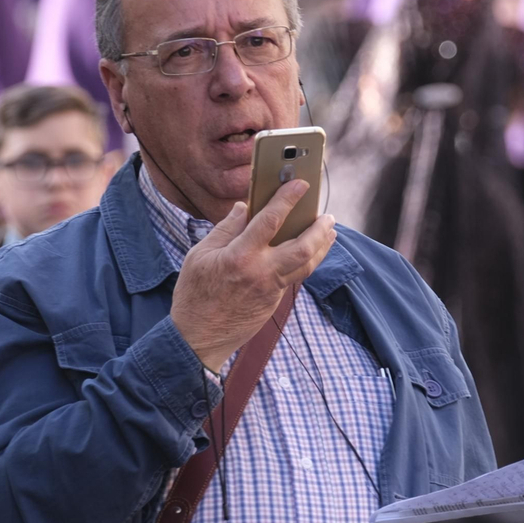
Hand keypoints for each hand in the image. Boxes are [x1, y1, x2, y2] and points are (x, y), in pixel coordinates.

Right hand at [169, 180, 335, 371]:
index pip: (270, 220)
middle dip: (319, 229)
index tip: (300, 183)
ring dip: (321, 246)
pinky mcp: (273, 302)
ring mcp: (270, 290)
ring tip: (329, 231)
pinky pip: (295, 276)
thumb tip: (245, 208)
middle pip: (303, 247)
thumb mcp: (200, 254)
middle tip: (328, 216)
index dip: (287, 198)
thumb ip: (226, 229)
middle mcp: (261, 272)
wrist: (197, 338)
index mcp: (239, 256)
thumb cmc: (194, 294)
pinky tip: (308, 251)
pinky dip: (305, 260)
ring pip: (306, 265)